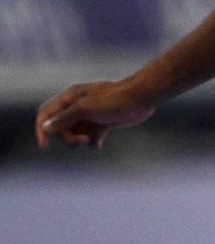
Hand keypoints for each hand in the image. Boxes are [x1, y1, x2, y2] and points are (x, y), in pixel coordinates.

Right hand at [35, 79, 155, 148]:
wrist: (142, 97)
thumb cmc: (114, 99)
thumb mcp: (86, 109)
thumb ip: (65, 118)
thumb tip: (46, 127)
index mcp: (70, 98)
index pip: (46, 114)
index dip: (42, 129)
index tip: (45, 146)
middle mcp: (78, 106)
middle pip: (61, 127)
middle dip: (68, 137)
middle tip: (83, 140)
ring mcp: (91, 115)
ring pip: (76, 133)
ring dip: (80, 140)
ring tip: (91, 140)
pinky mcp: (103, 122)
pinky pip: (90, 136)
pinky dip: (92, 142)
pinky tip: (98, 144)